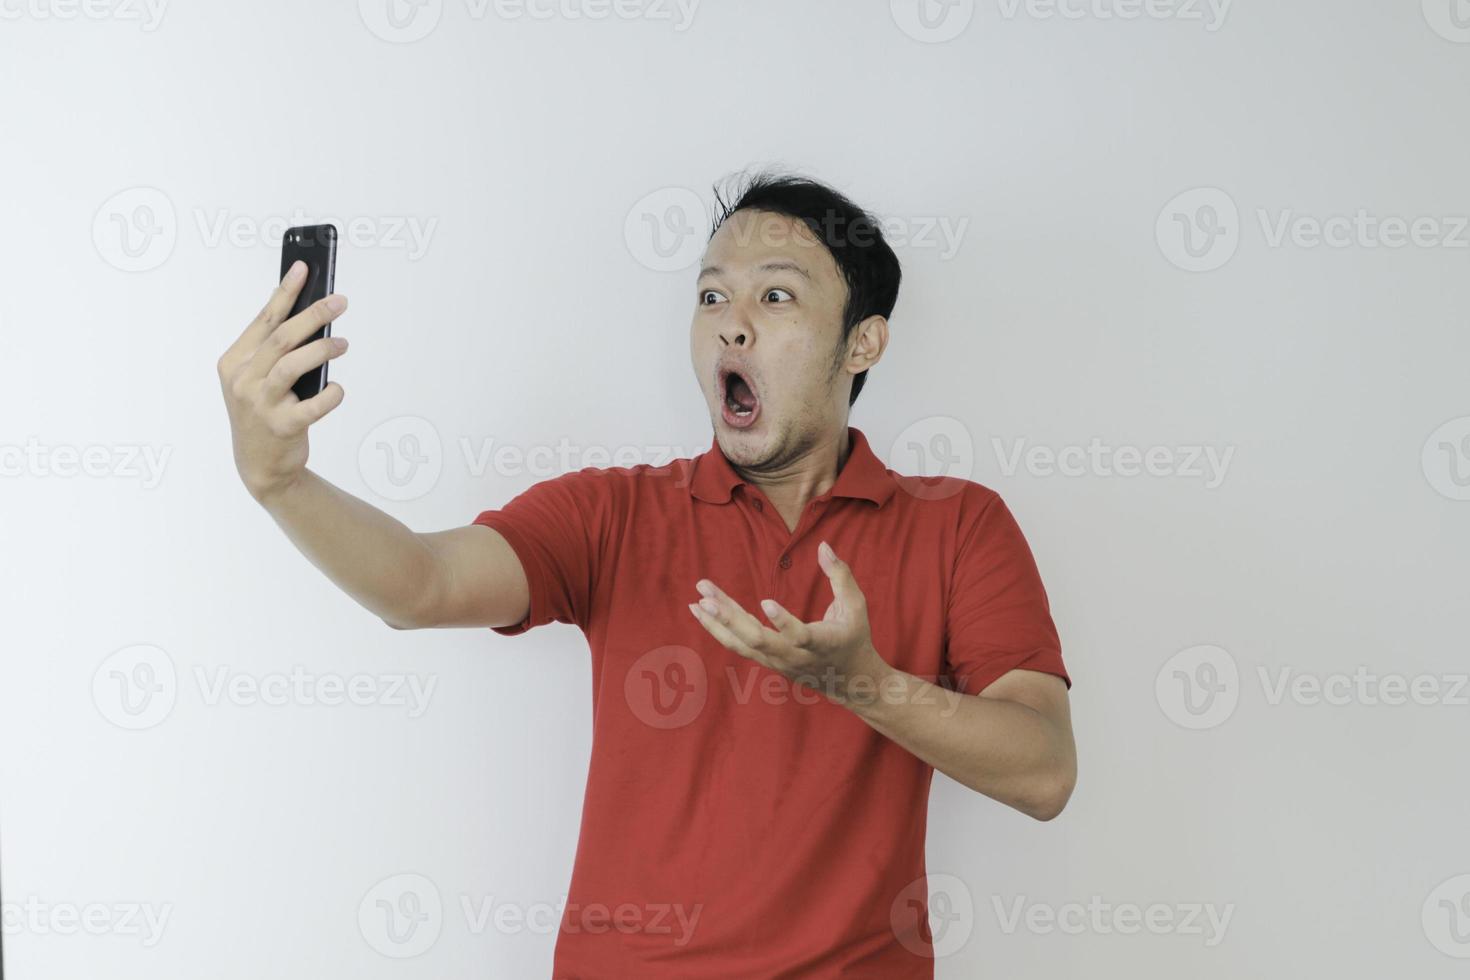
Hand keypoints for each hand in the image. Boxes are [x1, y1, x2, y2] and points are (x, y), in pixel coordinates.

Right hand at [217, 260, 348, 503]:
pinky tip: (338, 389)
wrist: (260, 464)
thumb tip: (312, 315)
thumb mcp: (258, 378)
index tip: (303, 268)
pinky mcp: (281, 426)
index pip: (264, 320)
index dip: (285, 292)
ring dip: (322, 349)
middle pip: (281, 338)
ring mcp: (259, 404)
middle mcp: (243, 380)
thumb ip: (276, 350)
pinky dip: (330, 395)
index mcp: (234, 362)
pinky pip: (312, 406)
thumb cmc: (265, 411)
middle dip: (313, 315)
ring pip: (293, 365)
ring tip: (342, 343)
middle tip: (339, 302)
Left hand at [688, 540, 891, 705]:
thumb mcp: (856, 606)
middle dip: (730, 618)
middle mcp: (795, 656)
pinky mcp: (767, 661)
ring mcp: (778, 662)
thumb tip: (823, 545)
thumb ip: (840, 575)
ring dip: (717, 623)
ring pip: (742, 644)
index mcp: (822, 643)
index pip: (800, 635)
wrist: (849, 682)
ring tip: (697, 601)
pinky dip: (718, 629)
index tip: (766, 602)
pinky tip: (700, 610)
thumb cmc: (854, 637)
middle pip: (758, 641)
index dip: (784, 621)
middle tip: (707, 596)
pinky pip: (738, 645)